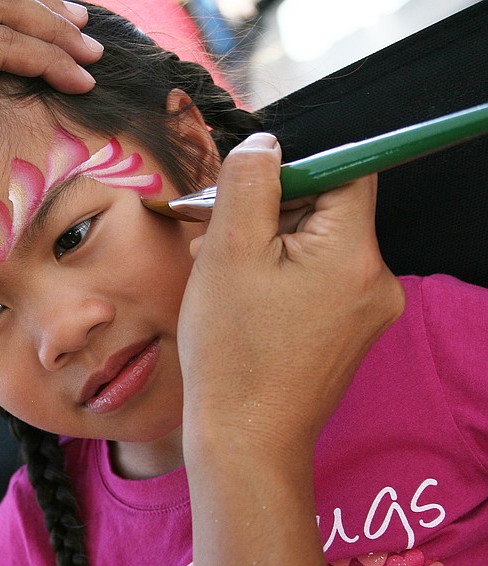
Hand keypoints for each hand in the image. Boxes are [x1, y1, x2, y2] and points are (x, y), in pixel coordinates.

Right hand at [178, 133, 404, 563]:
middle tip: (221, 238)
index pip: (346, 171)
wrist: (245, 440)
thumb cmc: (232, 352)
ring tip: (230, 281)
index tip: (251, 193)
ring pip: (318, 247)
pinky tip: (248, 304)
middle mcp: (376, 280)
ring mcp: (367, 311)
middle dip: (274, 214)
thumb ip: (249, 184)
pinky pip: (319, 282)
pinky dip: (284, 279)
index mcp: (352, 252)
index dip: (295, 171)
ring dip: (273, 248)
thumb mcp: (227, 252)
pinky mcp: (349, 333)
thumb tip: (266, 145)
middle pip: (329, 210)